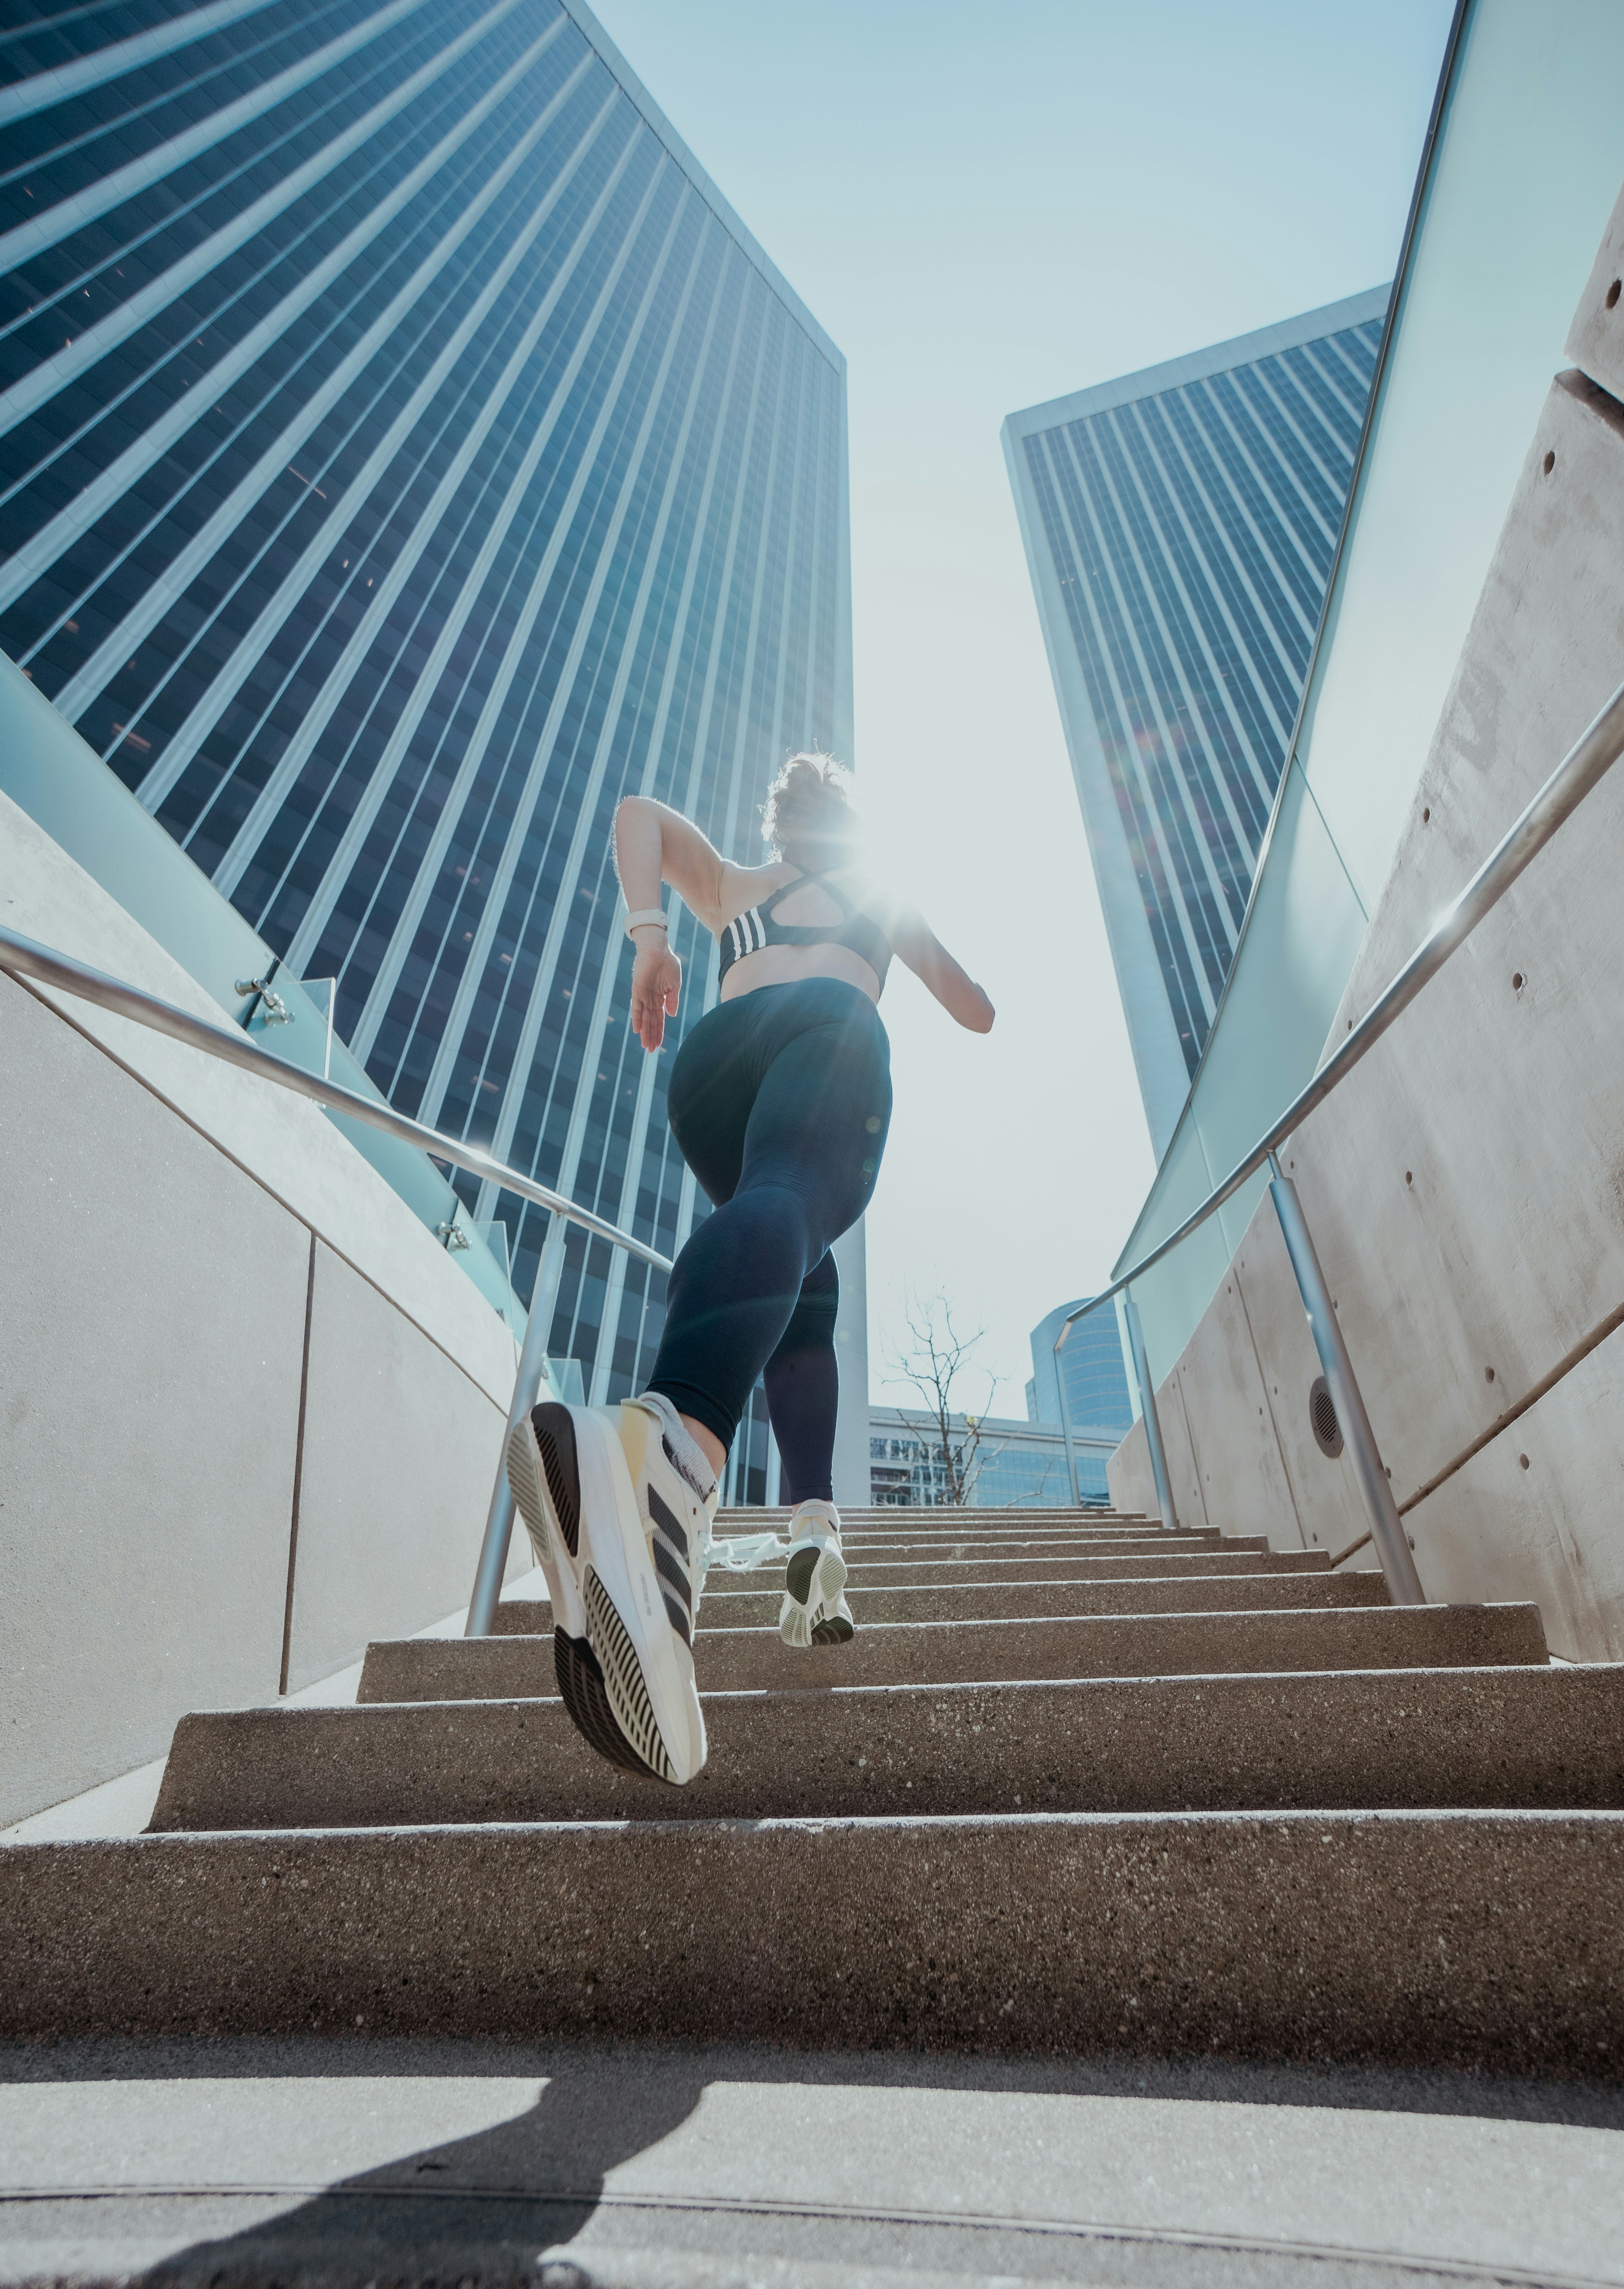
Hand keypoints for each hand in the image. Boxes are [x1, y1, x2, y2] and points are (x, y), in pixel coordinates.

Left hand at [630, 935, 680, 1049]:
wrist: (658, 949)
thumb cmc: (668, 963)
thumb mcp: (675, 984)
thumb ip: (673, 1000)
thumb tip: (672, 1015)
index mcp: (660, 998)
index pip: (659, 1019)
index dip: (659, 1032)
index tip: (658, 1045)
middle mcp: (650, 999)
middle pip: (651, 1022)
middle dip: (651, 1036)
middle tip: (650, 1051)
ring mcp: (643, 995)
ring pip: (644, 1018)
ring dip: (644, 1032)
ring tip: (645, 1045)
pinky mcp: (637, 990)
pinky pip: (636, 1007)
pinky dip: (637, 1019)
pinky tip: (637, 1030)